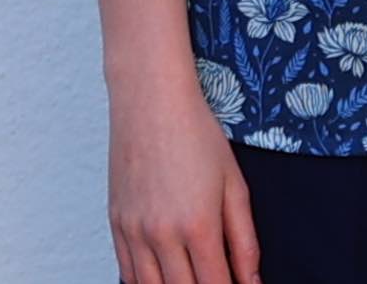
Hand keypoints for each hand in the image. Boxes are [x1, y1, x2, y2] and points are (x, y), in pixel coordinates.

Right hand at [108, 78, 260, 283]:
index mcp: (198, 226)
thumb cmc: (198, 135)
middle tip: (217, 277)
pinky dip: (147, 283)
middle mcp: (162, 236)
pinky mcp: (116, 225)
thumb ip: (245, 239)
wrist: (152, 100)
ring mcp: (134, 232)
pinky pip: (128, 274)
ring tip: (194, 276)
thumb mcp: (234, 183)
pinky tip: (165, 276)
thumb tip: (251, 282)